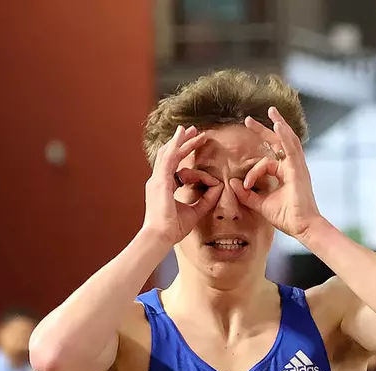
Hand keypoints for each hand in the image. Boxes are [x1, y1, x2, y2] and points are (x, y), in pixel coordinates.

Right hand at [143, 125, 219, 245]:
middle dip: (180, 142)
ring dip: (180, 140)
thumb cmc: (172, 229)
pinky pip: (170, 159)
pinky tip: (183, 137)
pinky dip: (177, 146)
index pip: (172, 166)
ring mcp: (157, 180)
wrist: (160, 237)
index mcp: (162, 187)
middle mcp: (157, 181)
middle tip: (191, 130)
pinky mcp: (160, 181)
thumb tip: (218, 188)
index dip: (182, 155)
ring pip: (169, 153)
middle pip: (168, 155)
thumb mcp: (194, 212)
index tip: (193, 147)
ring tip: (190, 129)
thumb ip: (205, 200)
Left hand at [230, 108, 322, 240]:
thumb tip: (233, 183)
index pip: (266, 163)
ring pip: (287, 140)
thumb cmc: (286, 217)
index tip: (245, 186)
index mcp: (284, 174)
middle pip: (278, 143)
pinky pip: (291, 149)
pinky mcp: (298, 170)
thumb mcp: (260, 205)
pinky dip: (285, 136)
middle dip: (264, 130)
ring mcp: (297, 167)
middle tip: (248, 120)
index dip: (252, 172)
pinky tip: (278, 125)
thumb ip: (247, 195)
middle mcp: (291, 167)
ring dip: (279, 124)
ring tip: (271, 111)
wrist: (302, 227)